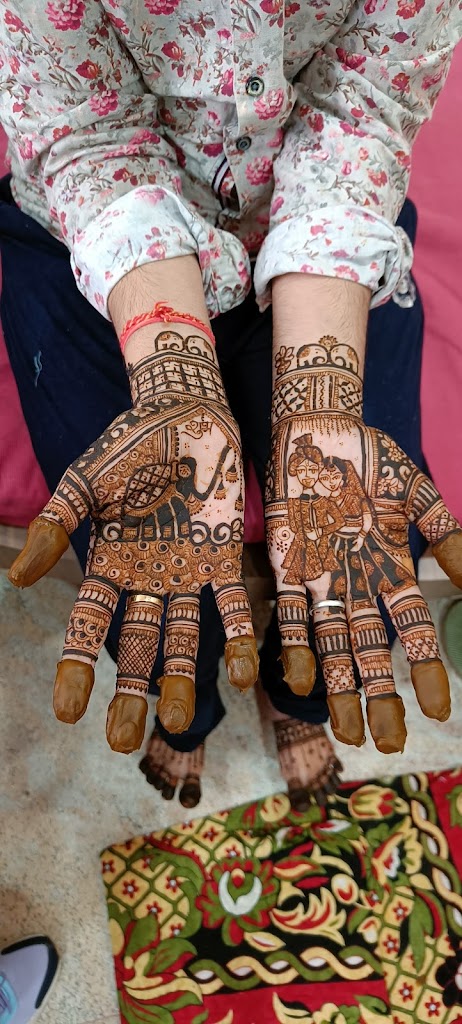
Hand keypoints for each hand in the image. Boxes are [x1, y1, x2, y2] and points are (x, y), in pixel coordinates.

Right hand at [9, 330, 258, 752]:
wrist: (184, 411)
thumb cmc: (129, 444)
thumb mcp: (86, 482)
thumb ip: (57, 526)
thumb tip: (19, 579)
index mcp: (109, 564)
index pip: (88, 625)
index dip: (77, 667)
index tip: (67, 712)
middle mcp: (147, 579)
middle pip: (136, 645)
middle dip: (129, 692)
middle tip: (122, 742)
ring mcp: (187, 573)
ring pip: (183, 637)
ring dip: (181, 678)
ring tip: (179, 723)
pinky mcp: (224, 559)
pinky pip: (230, 605)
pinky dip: (234, 638)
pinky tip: (241, 675)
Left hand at [266, 334, 461, 752]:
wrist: (318, 430)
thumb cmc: (372, 458)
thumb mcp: (418, 494)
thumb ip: (449, 535)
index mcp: (392, 570)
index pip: (414, 630)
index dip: (425, 669)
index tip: (436, 710)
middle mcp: (357, 585)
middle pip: (370, 652)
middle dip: (379, 697)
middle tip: (386, 743)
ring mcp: (320, 580)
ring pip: (331, 646)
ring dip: (338, 688)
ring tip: (345, 730)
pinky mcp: (285, 568)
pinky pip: (288, 615)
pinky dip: (295, 647)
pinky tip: (298, 681)